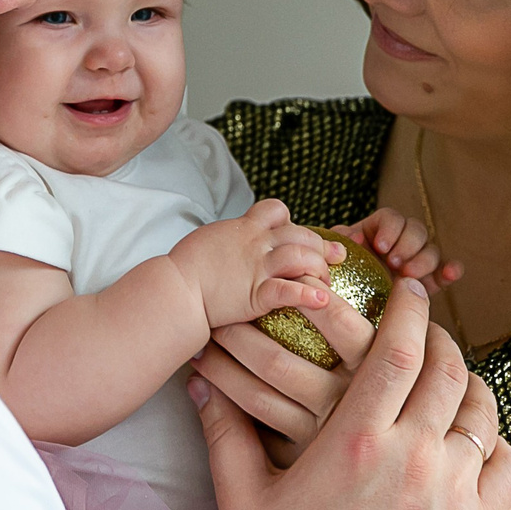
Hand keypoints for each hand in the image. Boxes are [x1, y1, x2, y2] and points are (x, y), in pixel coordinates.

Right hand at [168, 199, 332, 331]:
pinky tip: (322, 300)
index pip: (276, 209)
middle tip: (336, 256)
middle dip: (321, 244)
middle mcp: (255, 243)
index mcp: (243, 228)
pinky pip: (288, 290)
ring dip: (319, 268)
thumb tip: (234, 244)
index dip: (291, 221)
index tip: (298, 235)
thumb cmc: (185, 267)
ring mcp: (257, 268)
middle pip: (300, 233)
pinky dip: (308, 295)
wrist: (174, 288)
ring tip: (327, 281)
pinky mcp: (255, 294)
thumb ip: (229, 239)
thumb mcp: (210, 240)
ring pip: (300, 256)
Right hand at [197, 277, 510, 509]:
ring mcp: (454, 488)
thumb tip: (200, 384)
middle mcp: (414, 452)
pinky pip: (503, 462)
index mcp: (358, 438)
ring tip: (454, 379)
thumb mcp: (246, 501)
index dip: (409, 310)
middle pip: (447, 368)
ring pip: (480, 411)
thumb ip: (225, 436)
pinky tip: (477, 439)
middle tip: (429, 327)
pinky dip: (494, 441)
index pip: (399, 348)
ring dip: (470, 385)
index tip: (409, 290)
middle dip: (442, 337)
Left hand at [332, 208, 460, 294]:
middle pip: (416, 230)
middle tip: (394, 262)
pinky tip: (451, 274)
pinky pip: (444, 272)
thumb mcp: (332, 258)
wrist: (343, 309)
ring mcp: (415, 262)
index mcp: (377, 231)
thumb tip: (355, 238)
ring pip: (431, 250)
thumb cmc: (337, 277)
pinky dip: (451, 270)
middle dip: (407, 244)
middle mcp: (399, 243)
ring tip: (408, 274)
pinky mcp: (427, 283)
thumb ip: (338, 243)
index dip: (390, 228)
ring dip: (423, 259)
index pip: (392, 218)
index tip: (380, 246)